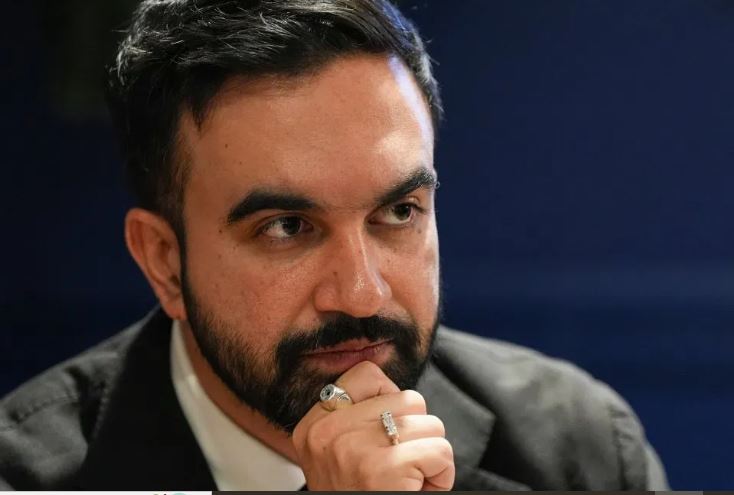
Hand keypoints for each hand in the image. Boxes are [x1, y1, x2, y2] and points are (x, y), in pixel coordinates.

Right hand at [292, 361, 454, 490]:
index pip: (367, 374)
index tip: (382, 438)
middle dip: (416, 434)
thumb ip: (356, 416)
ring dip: (430, 455)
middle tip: (398, 467)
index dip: (390, 402)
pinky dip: (441, 475)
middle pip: (407, 398)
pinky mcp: (383, 469)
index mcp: (312, 425)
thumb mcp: (341, 453)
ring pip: (429, 423)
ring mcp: (352, 450)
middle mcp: (325, 433)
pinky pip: (440, 451)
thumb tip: (386, 377)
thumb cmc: (362, 493)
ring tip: (406, 481)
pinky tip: (417, 490)